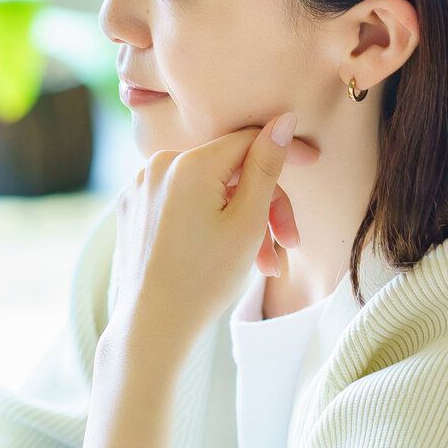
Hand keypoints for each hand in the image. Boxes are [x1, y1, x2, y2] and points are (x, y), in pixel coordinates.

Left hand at [110, 113, 300, 358]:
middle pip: (230, 171)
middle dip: (265, 205)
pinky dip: (210, 223)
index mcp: (188, 163)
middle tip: (290, 244)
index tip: (314, 162)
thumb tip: (283, 120)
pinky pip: (183, 204)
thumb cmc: (204, 278)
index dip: (284, 151)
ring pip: (209, 191)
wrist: (152, 327)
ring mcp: (140, 188)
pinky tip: (228, 255)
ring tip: (265, 264)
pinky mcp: (133, 210)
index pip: (249, 140)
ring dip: (242, 220)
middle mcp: (157, 166)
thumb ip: (266, 166)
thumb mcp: (248, 221)